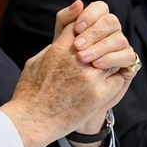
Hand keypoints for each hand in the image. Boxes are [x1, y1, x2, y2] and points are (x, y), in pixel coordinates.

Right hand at [0, 0, 136, 146]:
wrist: (32, 121)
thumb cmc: (29, 92)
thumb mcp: (35, 61)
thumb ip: (53, 48)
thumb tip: (65, 39)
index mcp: (59, 48)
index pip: (81, 25)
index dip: (86, 28)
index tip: (88, 34)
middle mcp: (76, 59)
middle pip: (100, 39)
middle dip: (101, 43)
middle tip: (102, 49)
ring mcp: (89, 76)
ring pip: (111, 58)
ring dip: (109, 61)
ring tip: (106, 66)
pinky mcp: (98, 94)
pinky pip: (117, 79)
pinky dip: (115, 79)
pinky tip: (108, 83)